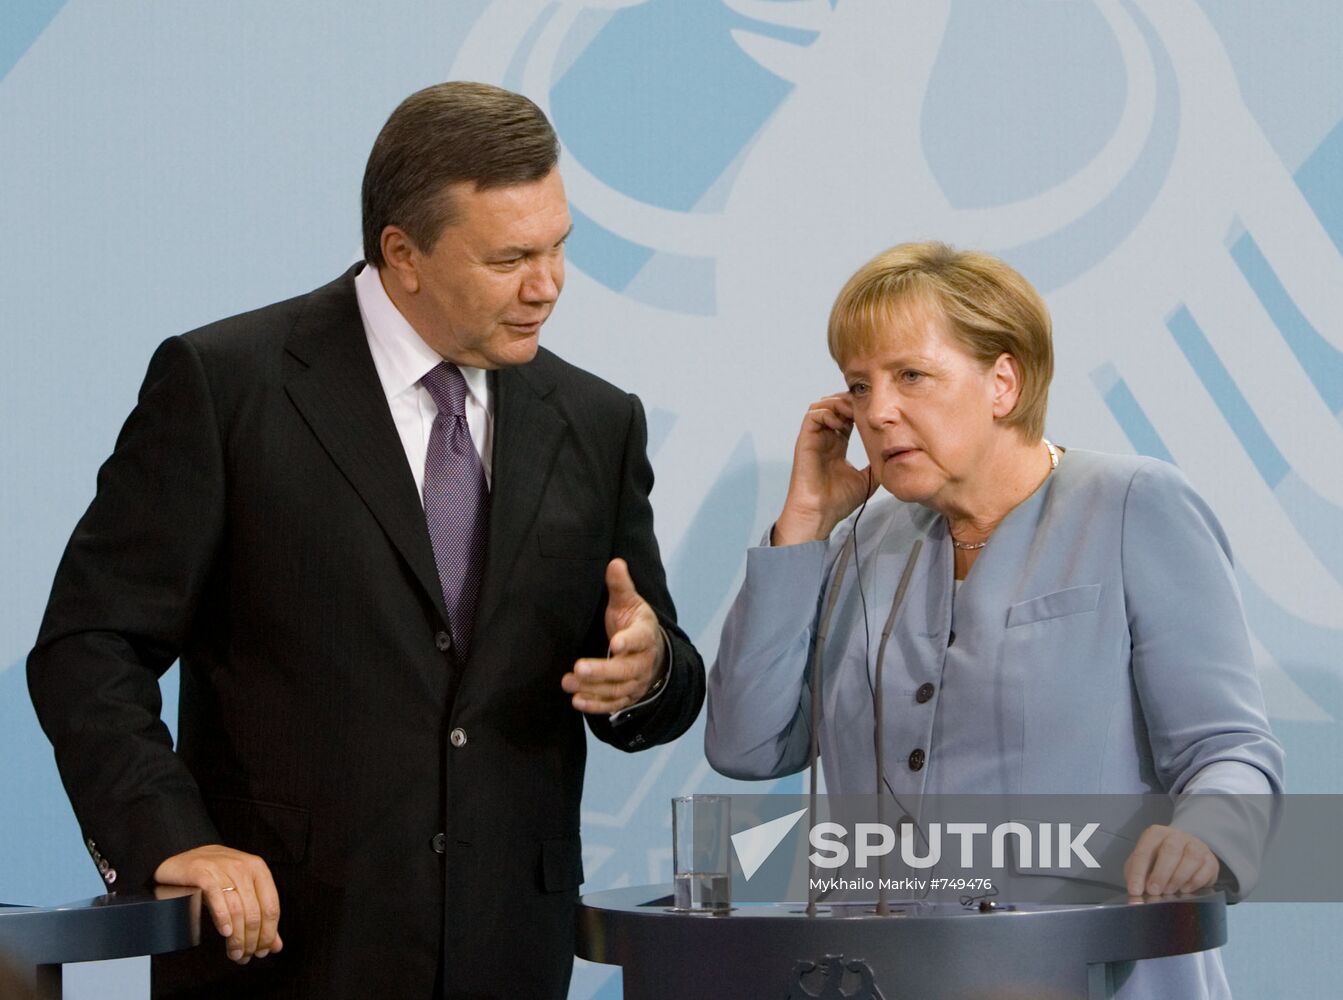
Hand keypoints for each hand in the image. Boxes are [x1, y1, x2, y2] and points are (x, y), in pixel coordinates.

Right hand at [155, 844, 281, 962]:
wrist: (181, 860)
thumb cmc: (213, 878)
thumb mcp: (239, 892)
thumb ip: (258, 917)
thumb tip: (275, 945)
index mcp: (258, 869)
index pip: (271, 907)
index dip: (269, 933)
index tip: (262, 951)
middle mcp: (243, 866)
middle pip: (254, 912)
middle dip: (251, 940)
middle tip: (244, 957)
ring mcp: (223, 868)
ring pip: (237, 909)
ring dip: (237, 937)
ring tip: (234, 952)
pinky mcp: (202, 872)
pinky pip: (216, 898)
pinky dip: (222, 918)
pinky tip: (225, 932)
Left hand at [561, 559, 665, 713]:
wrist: (652, 653)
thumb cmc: (634, 623)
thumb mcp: (629, 602)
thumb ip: (620, 586)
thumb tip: (615, 562)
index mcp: (646, 634)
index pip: (641, 638)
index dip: (630, 641)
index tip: (616, 642)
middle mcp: (644, 661)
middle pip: (626, 670)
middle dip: (603, 671)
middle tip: (579, 668)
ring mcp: (636, 681)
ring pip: (617, 689)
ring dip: (593, 688)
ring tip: (568, 682)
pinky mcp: (627, 695)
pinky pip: (613, 704)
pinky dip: (596, 705)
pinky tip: (577, 701)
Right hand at [773, 394, 875, 544]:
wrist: (820, 513)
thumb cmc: (838, 501)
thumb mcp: (867, 480)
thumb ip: (876, 465)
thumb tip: (894, 457)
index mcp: (837, 446)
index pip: (847, 417)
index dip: (859, 410)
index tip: (874, 414)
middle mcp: (825, 439)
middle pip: (835, 406)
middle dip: (849, 401)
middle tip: (864, 407)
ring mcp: (815, 439)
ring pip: (822, 406)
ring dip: (838, 403)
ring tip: (852, 412)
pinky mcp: (805, 441)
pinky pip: (813, 415)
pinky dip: (827, 412)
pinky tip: (840, 423)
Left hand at [1123, 824, 1219, 896]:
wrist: (1184, 854)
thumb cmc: (1159, 860)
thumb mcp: (1144, 865)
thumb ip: (1137, 876)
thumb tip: (1136, 894)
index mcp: (1155, 834)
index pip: (1144, 851)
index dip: (1138, 872)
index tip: (1135, 890)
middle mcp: (1176, 836)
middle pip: (1170, 850)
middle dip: (1160, 874)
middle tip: (1154, 891)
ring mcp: (1196, 845)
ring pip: (1190, 858)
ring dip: (1178, 878)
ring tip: (1169, 891)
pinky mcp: (1210, 859)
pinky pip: (1205, 869)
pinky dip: (1194, 882)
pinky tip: (1185, 889)